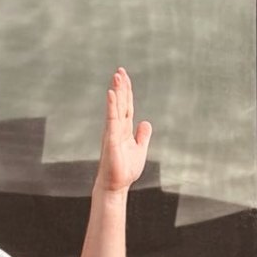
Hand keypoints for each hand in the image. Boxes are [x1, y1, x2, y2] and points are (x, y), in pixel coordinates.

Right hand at [96, 67, 152, 195]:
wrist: (116, 185)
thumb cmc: (125, 170)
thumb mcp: (139, 150)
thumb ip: (142, 136)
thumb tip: (146, 122)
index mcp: (125, 130)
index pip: (127, 107)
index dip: (127, 92)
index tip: (125, 77)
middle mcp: (117, 128)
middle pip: (121, 103)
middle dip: (121, 87)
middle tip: (120, 70)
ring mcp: (113, 132)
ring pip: (116, 108)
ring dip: (117, 91)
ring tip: (117, 76)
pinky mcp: (110, 139)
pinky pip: (111, 119)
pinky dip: (112, 106)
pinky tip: (112, 94)